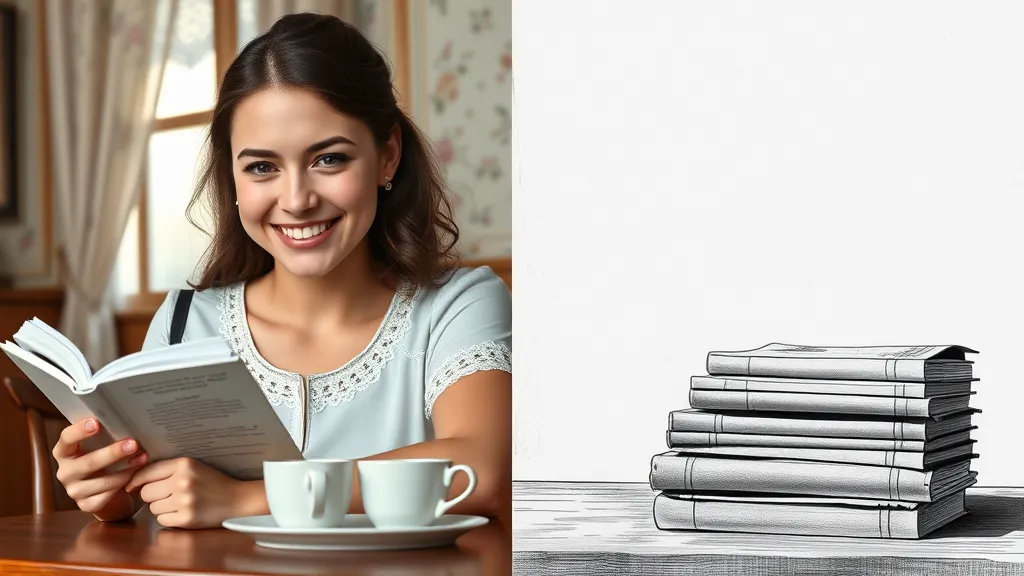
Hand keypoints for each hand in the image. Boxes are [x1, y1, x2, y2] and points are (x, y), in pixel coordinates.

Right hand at [52, 418, 148, 521]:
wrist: (102, 489)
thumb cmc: (102, 459)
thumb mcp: (97, 446)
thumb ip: (103, 435)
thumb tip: (125, 416)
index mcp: (64, 452)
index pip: (66, 439)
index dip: (79, 430)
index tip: (96, 422)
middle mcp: (65, 472)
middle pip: (88, 462)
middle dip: (113, 453)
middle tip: (133, 443)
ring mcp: (74, 491)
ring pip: (102, 481)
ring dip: (126, 470)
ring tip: (142, 458)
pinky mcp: (86, 505)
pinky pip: (108, 495)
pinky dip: (124, 483)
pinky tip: (136, 475)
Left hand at [125, 457, 262, 528]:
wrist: (237, 499)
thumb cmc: (214, 483)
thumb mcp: (194, 467)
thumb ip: (168, 469)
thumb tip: (135, 479)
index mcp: (184, 464)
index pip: (147, 472)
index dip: (136, 480)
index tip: (132, 486)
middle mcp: (183, 481)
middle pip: (146, 492)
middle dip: (152, 495)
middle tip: (166, 495)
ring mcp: (184, 501)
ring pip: (152, 508)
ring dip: (161, 508)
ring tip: (178, 503)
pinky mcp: (186, 518)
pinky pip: (161, 520)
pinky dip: (168, 518)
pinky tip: (182, 512)